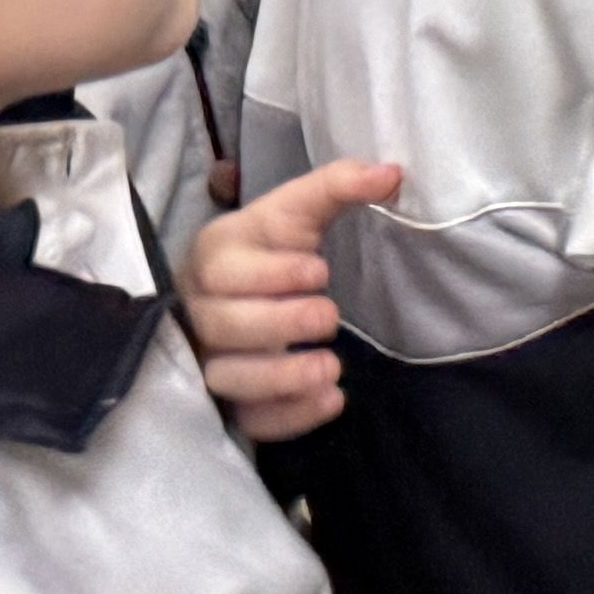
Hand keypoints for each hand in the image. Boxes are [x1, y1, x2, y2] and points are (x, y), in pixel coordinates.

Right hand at [180, 157, 388, 440]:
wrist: (244, 297)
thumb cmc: (271, 249)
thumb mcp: (296, 212)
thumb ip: (336, 186)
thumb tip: (390, 173)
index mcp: (215, 257)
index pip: (223, 270)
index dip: (271, 274)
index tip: (319, 270)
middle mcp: (203, 310)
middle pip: (222, 326)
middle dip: (278, 324)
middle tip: (328, 317)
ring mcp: (210, 359)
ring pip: (227, 377)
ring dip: (280, 377)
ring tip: (330, 370)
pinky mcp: (231, 401)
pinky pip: (248, 420)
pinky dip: (287, 416)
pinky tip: (330, 402)